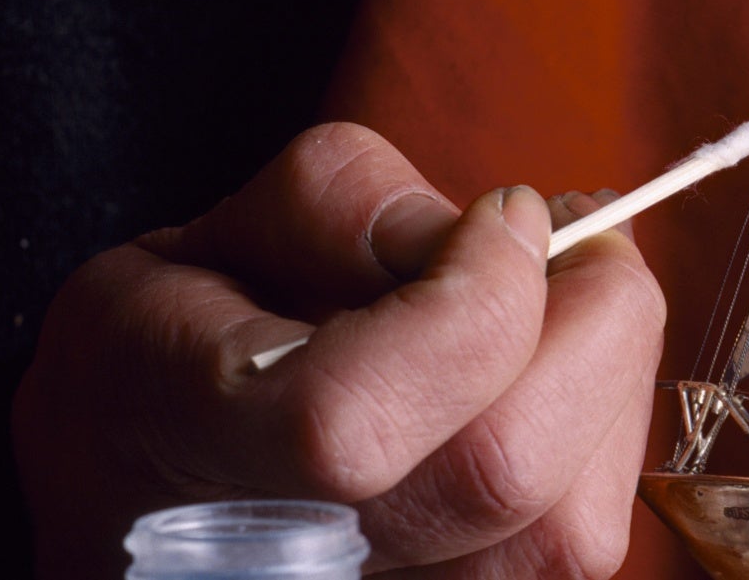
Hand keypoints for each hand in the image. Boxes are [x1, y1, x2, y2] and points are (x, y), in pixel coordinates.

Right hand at [13, 122, 664, 578]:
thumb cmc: (166, 354)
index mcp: (182, 443)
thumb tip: (499, 233)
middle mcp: (280, 566)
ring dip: (612, 382)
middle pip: (500, 475)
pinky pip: (573, 551)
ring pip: (566, 533)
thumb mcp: (196, 240)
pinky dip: (602, 448)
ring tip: (575, 304)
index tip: (505, 211)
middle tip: (582, 237)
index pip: (353, 418)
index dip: (473, 298)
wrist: (136, 495)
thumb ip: (337, 205)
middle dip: (594, 321)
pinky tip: (559, 385)